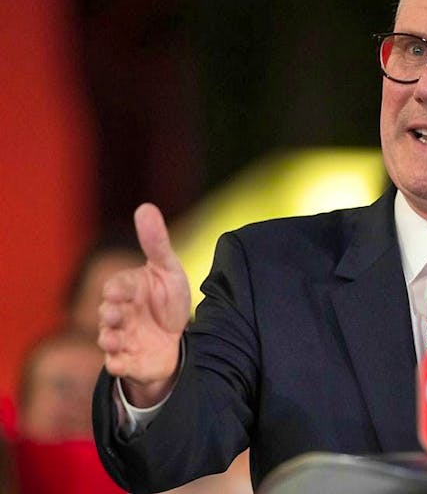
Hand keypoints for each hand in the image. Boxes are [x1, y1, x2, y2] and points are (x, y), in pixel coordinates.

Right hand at [98, 203, 190, 406]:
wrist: (175, 337)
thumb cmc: (166, 299)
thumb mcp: (168, 270)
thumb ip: (156, 242)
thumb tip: (145, 206)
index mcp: (126, 291)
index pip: (116, 286)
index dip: (118, 288)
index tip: (118, 291)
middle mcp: (118, 314)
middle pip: (106, 314)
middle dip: (108, 313)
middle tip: (113, 313)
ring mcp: (121, 339)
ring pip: (107, 340)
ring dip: (109, 340)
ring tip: (113, 339)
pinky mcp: (128, 361)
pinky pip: (117, 366)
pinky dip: (118, 365)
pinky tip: (120, 364)